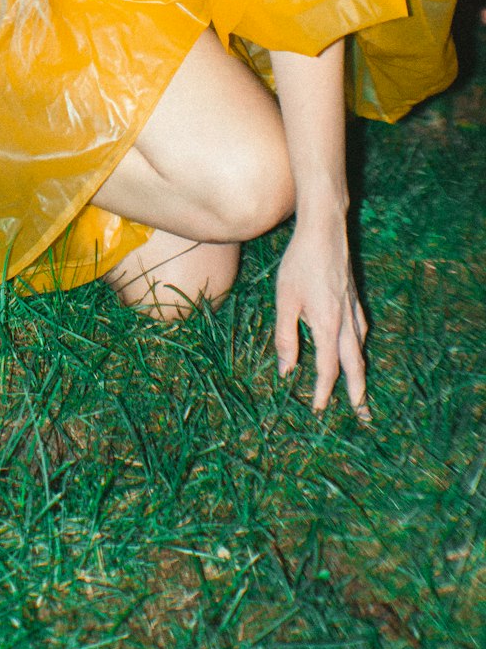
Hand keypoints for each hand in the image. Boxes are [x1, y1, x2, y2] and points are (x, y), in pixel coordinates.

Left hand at [274, 212, 369, 420]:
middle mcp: (346, 322)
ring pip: (360, 350)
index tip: (318, 408)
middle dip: (358, 393)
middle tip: (364, 417)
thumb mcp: (285, 301)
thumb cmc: (300, 264)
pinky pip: (360, 332)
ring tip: (361, 390)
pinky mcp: (354, 299)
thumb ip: (286, 337)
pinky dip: (360, 349)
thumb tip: (286, 370)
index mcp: (328, 325)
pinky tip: (356, 348)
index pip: (328, 368)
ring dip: (361, 373)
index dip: (323, 390)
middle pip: (354, 365)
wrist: (324, 232)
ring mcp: (353, 310)